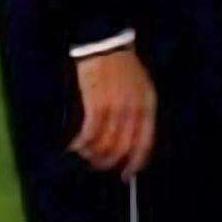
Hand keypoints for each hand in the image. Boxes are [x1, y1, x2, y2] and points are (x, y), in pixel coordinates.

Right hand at [70, 48, 156, 177]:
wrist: (107, 46)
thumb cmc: (124, 68)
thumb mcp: (142, 89)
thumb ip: (139, 113)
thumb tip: (131, 142)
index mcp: (147, 106)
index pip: (145, 143)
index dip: (135, 162)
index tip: (126, 175)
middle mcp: (133, 110)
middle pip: (122, 148)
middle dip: (109, 162)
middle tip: (98, 166)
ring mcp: (115, 107)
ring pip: (104, 143)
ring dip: (92, 154)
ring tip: (84, 155)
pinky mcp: (96, 103)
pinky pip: (89, 133)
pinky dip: (81, 144)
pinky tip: (74, 146)